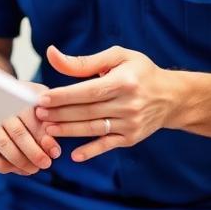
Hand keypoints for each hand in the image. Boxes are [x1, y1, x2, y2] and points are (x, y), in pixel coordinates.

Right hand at [0, 82, 58, 175]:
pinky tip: (21, 169)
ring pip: (5, 146)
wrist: (0, 103)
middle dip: (34, 153)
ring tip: (35, 168)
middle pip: (18, 133)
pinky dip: (8, 167)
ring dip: (22, 162)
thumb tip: (54, 150)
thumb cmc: (29, 106)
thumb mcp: (42, 107)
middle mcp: (1, 111)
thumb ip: (50, 125)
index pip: (32, 119)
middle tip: (46, 163)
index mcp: (18, 99)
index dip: (44, 137)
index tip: (55, 152)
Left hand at [35, 45, 180, 161]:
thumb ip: (84, 61)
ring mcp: (131, 123)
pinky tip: (73, 155)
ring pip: (93, 128)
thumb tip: (52, 54)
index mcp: (124, 81)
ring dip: (68, 130)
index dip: (64, 96)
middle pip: (87, 111)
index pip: (88, 91)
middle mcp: (129, 104)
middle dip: (60, 113)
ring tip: (47, 128)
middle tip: (38, 113)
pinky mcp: (131, 138)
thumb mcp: (117, 57)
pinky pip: (107, 145)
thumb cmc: (140, 72)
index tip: (43, 98)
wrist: (172, 97)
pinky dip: (90, 151)